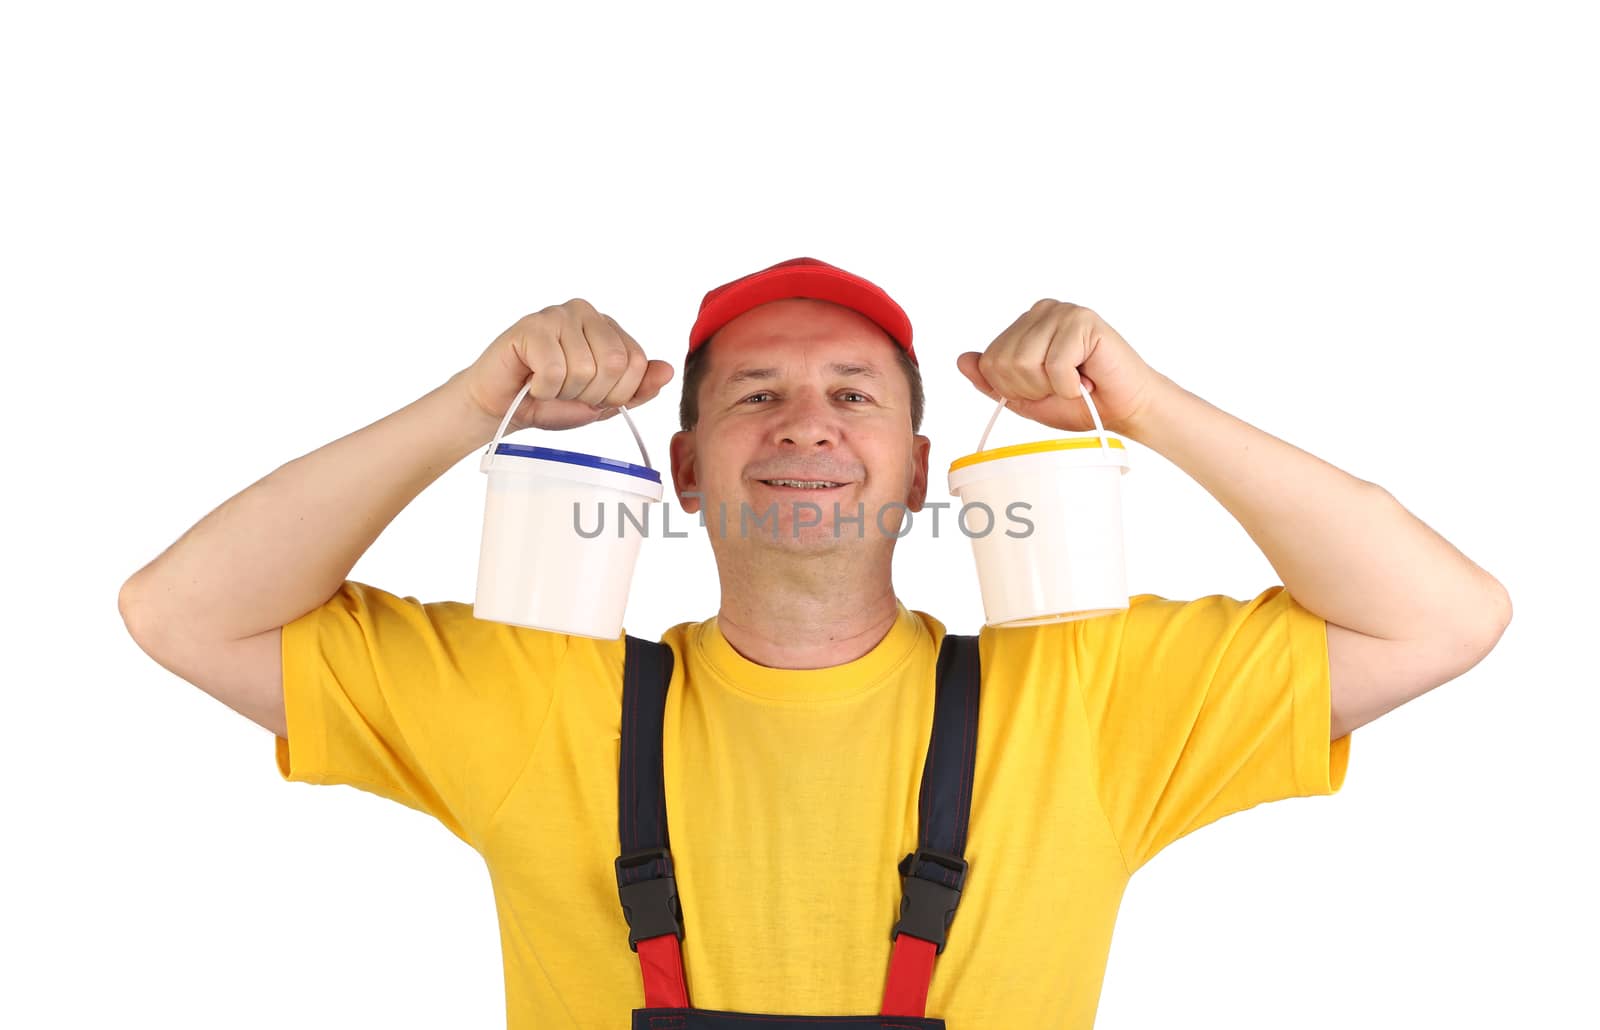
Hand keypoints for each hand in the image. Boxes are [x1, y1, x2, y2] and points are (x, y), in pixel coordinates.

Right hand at [457, 299, 675, 432]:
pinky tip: (531, 382)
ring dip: (564, 393)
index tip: (591, 396)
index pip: (638, 363)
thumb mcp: (602, 403)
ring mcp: (558, 315)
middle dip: (592, 394)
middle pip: (615, 364)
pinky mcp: (531, 325)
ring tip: (546, 386)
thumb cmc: (550, 402)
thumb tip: (668, 371)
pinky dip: (543, 390)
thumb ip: (637, 389)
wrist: (500, 408)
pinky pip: (555, 370)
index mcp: (608, 327)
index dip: (617, 393)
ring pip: (585, 369)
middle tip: (566, 393)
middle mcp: (586, 313)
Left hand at [957, 300, 1165, 436]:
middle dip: (1032, 389)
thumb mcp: (1025, 398)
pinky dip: (1071, 385)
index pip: (989, 362)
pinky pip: (1055, 365)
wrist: (1124, 410)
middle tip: (1062, 387)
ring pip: (1026, 362)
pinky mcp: (1083, 320)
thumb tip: (962, 359)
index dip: (1013, 389)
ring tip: (1075, 382)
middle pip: (1004, 362)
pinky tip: (1088, 379)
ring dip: (1052, 387)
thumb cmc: (1079, 403)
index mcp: (1024, 326)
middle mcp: (1040, 311)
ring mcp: (1061, 312)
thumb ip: (992, 381)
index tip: (1044, 389)